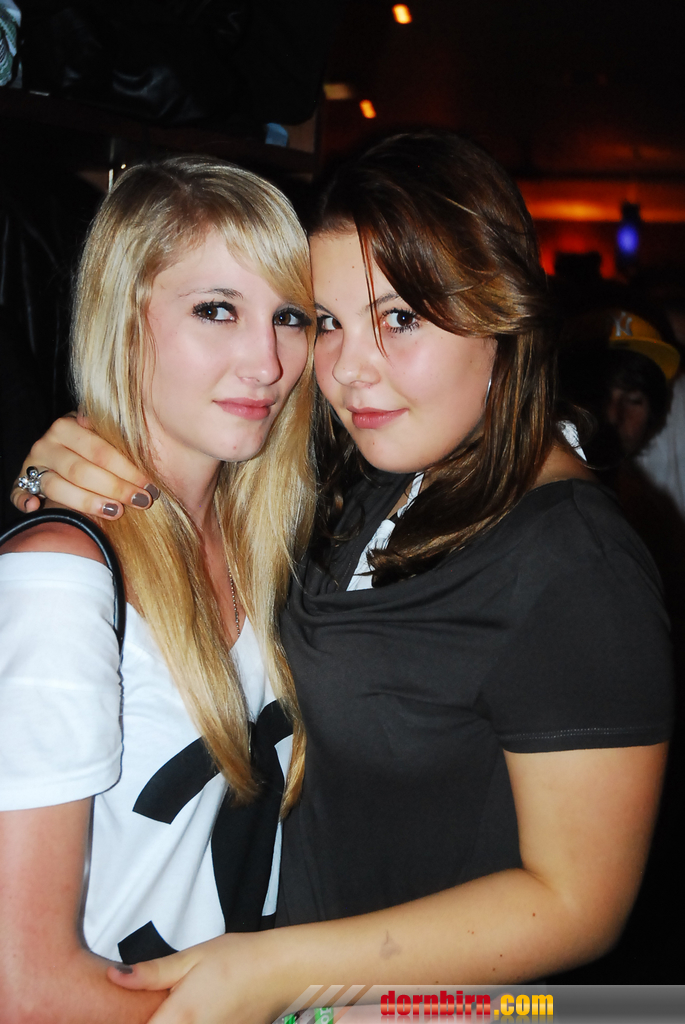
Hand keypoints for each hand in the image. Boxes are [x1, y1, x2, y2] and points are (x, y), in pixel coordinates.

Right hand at [11, 413, 158, 519]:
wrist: (61, 448)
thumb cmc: (92, 445)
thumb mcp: (101, 433)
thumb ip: (114, 433)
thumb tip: (127, 430)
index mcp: (67, 426)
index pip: (100, 451)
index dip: (127, 469)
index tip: (149, 486)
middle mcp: (47, 444)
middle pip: (81, 471)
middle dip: (114, 488)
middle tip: (140, 501)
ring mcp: (32, 465)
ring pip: (57, 487)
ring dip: (87, 502)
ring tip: (115, 512)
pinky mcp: (21, 482)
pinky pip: (18, 493)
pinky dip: (25, 500)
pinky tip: (37, 507)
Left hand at [108, 932, 291, 1023]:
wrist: (281, 971)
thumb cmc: (236, 958)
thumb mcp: (192, 957)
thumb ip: (152, 973)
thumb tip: (114, 978)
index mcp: (180, 1017)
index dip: (128, 1021)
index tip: (120, 1013)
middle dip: (155, 1020)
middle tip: (155, 1006)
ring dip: (172, 1022)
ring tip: (178, 1008)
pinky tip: (200, 1010)